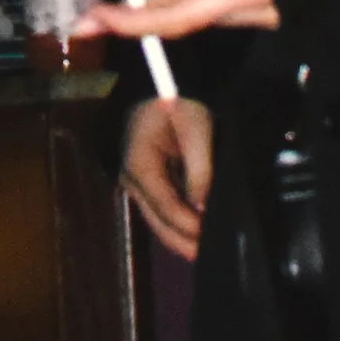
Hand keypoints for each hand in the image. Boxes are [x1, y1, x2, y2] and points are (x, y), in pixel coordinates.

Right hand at [121, 93, 212, 261]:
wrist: (160, 81)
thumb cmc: (177, 100)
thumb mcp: (196, 127)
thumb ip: (199, 168)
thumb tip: (203, 205)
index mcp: (139, 164)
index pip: (164, 204)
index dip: (187, 225)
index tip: (207, 240)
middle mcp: (131, 178)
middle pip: (156, 220)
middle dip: (182, 241)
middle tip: (209, 259)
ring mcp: (134, 181)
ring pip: (157, 219)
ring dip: (179, 236)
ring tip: (203, 252)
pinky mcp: (144, 180)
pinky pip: (160, 208)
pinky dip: (176, 222)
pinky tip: (194, 233)